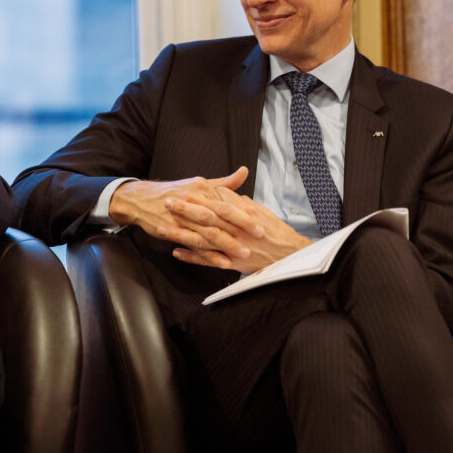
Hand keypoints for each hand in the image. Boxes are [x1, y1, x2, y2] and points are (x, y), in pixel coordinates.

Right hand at [109, 167, 259, 267]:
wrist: (140, 199)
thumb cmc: (173, 192)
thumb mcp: (197, 183)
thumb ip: (223, 183)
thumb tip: (243, 172)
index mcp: (201, 189)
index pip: (226, 202)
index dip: (243, 213)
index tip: (260, 221)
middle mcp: (192, 202)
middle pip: (219, 217)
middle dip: (240, 228)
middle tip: (259, 237)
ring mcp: (181, 218)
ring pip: (208, 233)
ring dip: (227, 244)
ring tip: (244, 253)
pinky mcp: (172, 231)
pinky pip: (193, 245)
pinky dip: (208, 255)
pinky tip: (221, 262)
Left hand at [169, 186, 311, 272]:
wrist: (290, 256)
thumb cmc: (275, 232)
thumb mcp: (261, 211)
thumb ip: (239, 202)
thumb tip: (221, 191)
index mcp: (244, 216)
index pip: (218, 203)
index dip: (200, 197)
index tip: (183, 189)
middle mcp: (236, 232)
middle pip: (207, 219)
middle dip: (185, 210)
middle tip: (167, 202)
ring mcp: (232, 249)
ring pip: (202, 241)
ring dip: (181, 234)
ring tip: (162, 227)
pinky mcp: (230, 264)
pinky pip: (208, 261)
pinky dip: (191, 257)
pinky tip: (175, 252)